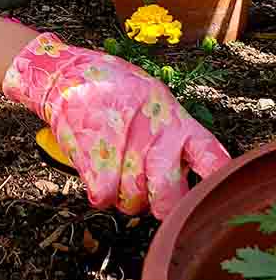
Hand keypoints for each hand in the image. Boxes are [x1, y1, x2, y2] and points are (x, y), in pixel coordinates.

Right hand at [3, 32, 229, 218]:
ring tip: (115, 165)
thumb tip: (187, 166)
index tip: (212, 196)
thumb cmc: (111, 86)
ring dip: (123, 193)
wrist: (64, 75)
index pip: (210, 157)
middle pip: (169, 198)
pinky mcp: (94, 163)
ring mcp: (126, 152)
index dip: (216, 179)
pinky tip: (96, 165)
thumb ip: (172, 130)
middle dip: (160, 204)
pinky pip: (104, 197)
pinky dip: (98, 188)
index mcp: (176, 123)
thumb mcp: (153, 97)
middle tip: (148, 190)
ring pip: (133, 203)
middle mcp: (157, 139)